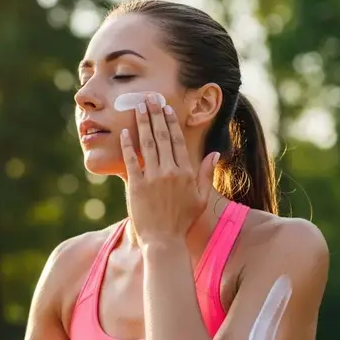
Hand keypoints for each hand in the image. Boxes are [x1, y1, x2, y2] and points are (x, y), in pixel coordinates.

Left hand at [120, 93, 219, 244]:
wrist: (164, 241)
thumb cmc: (183, 221)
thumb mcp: (201, 198)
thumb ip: (206, 174)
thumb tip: (215, 153)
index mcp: (186, 172)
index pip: (178, 140)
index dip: (171, 122)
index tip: (166, 108)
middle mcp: (170, 172)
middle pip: (162, 136)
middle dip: (155, 114)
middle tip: (149, 97)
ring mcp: (152, 178)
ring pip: (148, 144)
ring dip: (142, 123)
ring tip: (137, 107)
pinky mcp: (136, 186)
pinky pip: (131, 161)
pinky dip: (128, 145)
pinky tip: (124, 132)